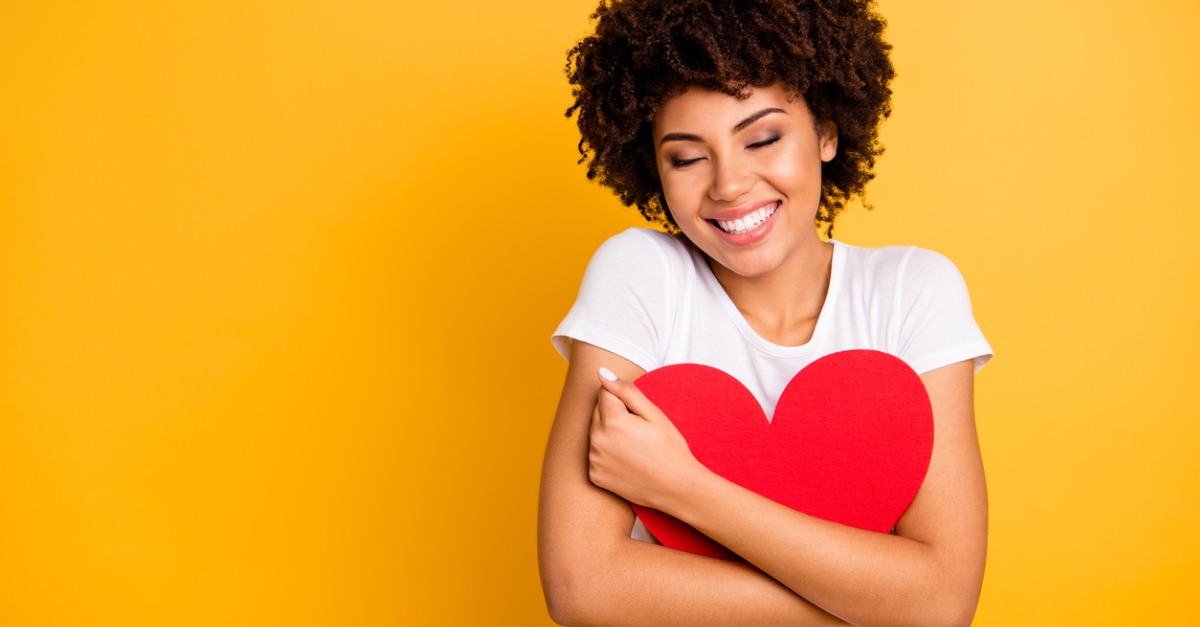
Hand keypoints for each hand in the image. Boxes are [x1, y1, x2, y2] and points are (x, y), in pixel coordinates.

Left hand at [588, 367, 704, 511]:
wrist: (676, 488)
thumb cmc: (669, 448)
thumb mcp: (653, 414)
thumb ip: (626, 391)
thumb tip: (602, 374)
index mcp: (612, 421)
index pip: (604, 392)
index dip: (624, 400)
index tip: (639, 415)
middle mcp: (597, 441)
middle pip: (597, 412)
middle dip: (613, 414)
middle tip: (638, 431)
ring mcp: (594, 460)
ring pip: (595, 433)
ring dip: (608, 433)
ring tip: (634, 446)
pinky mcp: (595, 476)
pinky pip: (595, 454)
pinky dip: (606, 453)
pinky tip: (627, 460)